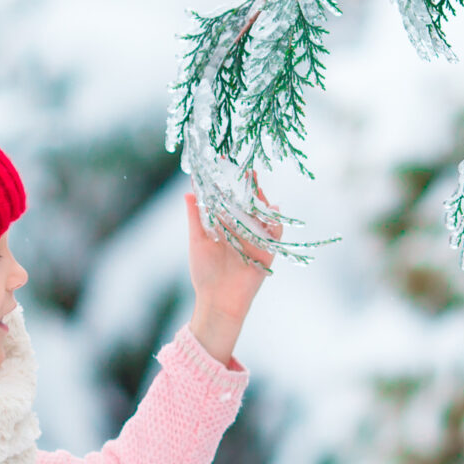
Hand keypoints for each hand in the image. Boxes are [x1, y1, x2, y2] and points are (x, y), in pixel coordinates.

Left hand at [185, 183, 276, 366]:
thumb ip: (196, 217)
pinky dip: (274, 222)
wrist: (217, 300)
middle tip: (246, 168)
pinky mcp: (267, 251)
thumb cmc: (205, 273)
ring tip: (257, 184)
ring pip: (262, 214)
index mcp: (225, 225)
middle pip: (248, 203)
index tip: (225, 163)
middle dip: (248, 186)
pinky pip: (274, 233)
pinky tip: (271, 209)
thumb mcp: (198, 241)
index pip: (229, 199)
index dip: (228, 182)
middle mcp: (242, 229)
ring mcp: (255, 239)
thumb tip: (189, 193)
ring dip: (261, 199)